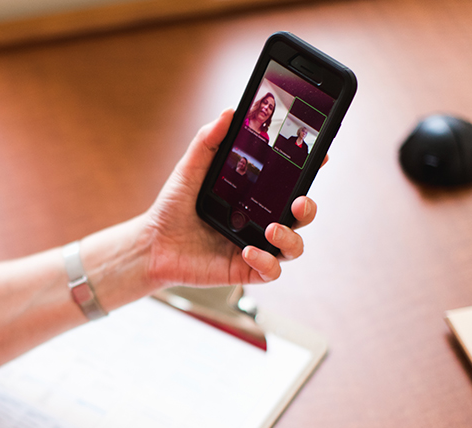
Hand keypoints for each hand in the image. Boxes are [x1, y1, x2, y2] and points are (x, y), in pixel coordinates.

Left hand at [142, 109, 318, 286]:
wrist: (152, 242)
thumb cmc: (173, 207)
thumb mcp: (190, 169)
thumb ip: (209, 141)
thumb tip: (230, 112)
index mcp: (254, 196)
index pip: (290, 183)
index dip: (309, 170)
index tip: (319, 155)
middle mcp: (259, 221)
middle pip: (300, 216)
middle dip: (308, 208)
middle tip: (299, 201)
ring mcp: (255, 245)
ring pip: (293, 247)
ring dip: (290, 238)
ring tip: (272, 229)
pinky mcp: (244, 270)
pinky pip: (270, 271)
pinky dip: (265, 262)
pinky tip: (249, 251)